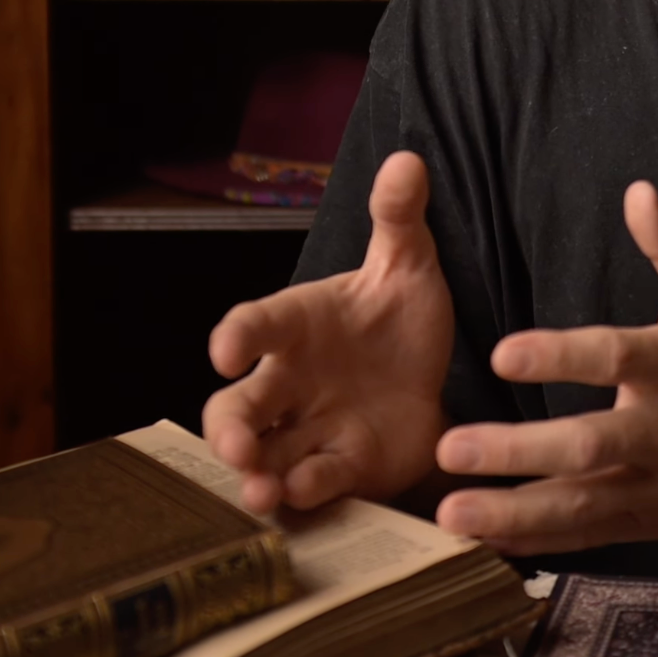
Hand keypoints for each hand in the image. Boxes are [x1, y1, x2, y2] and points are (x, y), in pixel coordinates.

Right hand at [203, 151, 453, 514]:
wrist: (432, 375)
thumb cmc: (396, 317)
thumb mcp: (407, 264)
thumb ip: (398, 218)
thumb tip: (407, 161)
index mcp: (295, 326)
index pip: (254, 325)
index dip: (237, 336)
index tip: (225, 351)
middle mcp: (289, 382)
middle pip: (238, 408)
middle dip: (228, 430)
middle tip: (234, 448)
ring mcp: (310, 429)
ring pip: (266, 457)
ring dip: (257, 476)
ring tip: (260, 493)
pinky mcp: (342, 467)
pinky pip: (315, 483)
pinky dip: (308, 490)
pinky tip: (306, 495)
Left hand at [428, 181, 657, 556]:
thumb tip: (638, 191)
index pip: (614, 358)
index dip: (560, 356)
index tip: (501, 353)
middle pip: (588, 445)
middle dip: (517, 451)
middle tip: (450, 446)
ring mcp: (653, 485)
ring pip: (579, 506)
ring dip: (512, 511)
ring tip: (450, 511)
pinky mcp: (644, 523)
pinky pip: (583, 538)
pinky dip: (533, 543)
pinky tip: (481, 539)